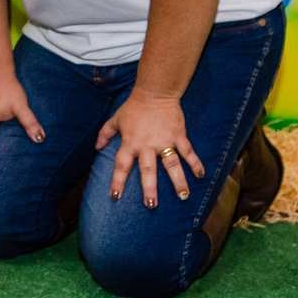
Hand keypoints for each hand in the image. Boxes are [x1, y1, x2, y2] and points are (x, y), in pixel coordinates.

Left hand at [94, 89, 204, 207]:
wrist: (155, 92)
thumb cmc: (134, 107)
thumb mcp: (116, 119)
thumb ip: (105, 133)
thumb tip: (97, 147)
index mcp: (130, 143)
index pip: (121, 165)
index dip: (118, 181)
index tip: (116, 196)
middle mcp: (147, 145)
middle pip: (148, 170)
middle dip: (149, 188)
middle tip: (152, 205)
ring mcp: (164, 141)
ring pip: (171, 164)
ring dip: (178, 181)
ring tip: (183, 196)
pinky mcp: (178, 136)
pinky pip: (188, 152)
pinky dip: (195, 163)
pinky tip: (200, 176)